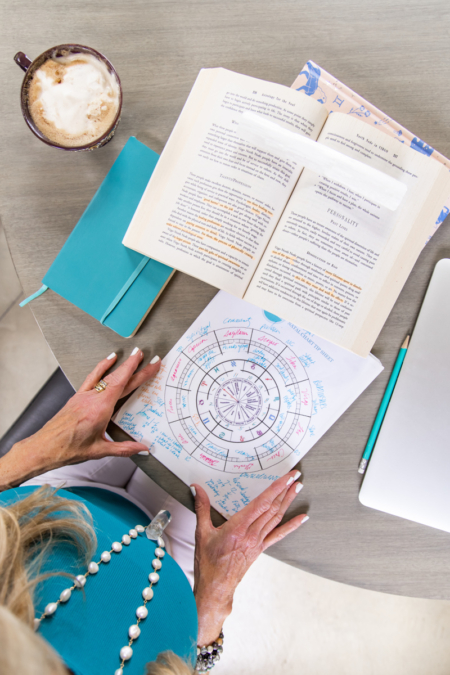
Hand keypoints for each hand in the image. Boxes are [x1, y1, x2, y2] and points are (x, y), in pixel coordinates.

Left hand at [0, 349, 159, 489]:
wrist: (45, 447)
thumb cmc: (69, 449)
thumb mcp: (100, 451)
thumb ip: (124, 448)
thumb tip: (143, 449)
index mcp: (101, 410)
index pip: (124, 386)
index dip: (139, 373)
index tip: (150, 363)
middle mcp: (93, 399)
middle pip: (119, 379)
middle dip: (137, 367)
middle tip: (151, 359)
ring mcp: (84, 396)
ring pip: (107, 376)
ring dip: (122, 365)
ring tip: (134, 355)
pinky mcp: (77, 397)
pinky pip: (92, 378)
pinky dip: (102, 367)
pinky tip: (109, 359)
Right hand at [191, 470, 307, 644]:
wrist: (216, 587)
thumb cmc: (208, 562)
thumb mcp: (201, 532)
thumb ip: (201, 508)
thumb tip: (197, 488)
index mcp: (238, 528)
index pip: (261, 503)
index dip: (275, 488)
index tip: (286, 477)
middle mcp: (251, 534)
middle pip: (272, 508)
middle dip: (285, 490)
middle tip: (295, 475)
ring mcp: (258, 542)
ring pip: (276, 518)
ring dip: (288, 501)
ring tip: (297, 488)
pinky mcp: (260, 549)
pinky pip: (278, 535)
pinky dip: (292, 526)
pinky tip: (302, 518)